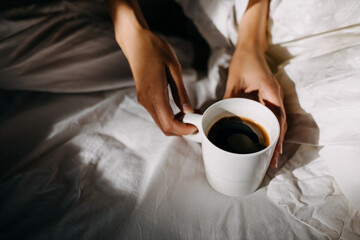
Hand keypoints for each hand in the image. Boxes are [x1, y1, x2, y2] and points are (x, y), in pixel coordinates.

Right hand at [121, 28, 196, 135]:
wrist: (135, 40)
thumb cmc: (155, 50)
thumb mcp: (174, 69)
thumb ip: (181, 93)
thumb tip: (189, 110)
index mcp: (155, 94)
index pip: (169, 123)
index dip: (184, 129)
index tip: (196, 125)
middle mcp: (147, 100)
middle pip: (164, 127)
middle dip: (182, 129)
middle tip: (196, 119)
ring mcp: (143, 100)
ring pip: (161, 122)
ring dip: (176, 123)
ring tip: (191, 112)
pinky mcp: (143, 97)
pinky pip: (157, 114)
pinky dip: (170, 116)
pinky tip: (180, 108)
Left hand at [223, 47, 286, 167]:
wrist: (251, 47)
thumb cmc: (243, 61)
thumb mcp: (234, 81)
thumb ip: (229, 98)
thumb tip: (220, 115)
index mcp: (270, 92)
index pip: (277, 119)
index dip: (276, 136)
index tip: (274, 152)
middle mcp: (276, 95)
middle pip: (281, 124)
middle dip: (277, 143)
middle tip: (272, 161)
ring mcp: (275, 96)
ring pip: (279, 121)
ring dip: (276, 137)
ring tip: (271, 155)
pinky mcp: (270, 97)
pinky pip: (273, 115)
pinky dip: (271, 128)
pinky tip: (266, 138)